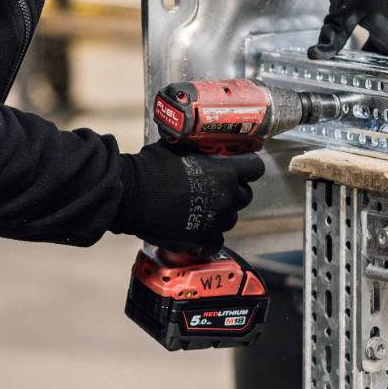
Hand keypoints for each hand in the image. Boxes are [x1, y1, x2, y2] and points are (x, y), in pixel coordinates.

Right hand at [112, 142, 264, 255]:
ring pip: (230, 219)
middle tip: (214, 191)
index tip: (237, 170)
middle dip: (233, 193)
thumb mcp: (180, 148)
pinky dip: (207, 237)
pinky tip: (193, 230)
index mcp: (225, 171)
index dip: (246, 169)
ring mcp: (217, 221)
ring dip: (219, 215)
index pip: (255, 168)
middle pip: (245, 196)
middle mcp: (227, 197)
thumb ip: (199, 152)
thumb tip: (201, 148)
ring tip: (198, 211)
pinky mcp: (204, 240)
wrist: (132, 196)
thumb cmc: (151, 168)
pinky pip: (215, 241)